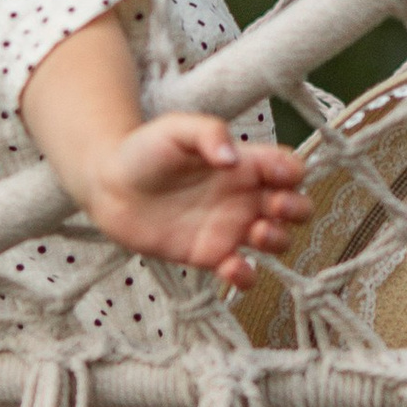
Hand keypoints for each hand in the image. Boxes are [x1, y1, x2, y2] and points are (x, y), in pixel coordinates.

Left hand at [76, 110, 309, 288]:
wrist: (109, 186)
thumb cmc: (144, 150)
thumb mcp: (176, 129)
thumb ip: (208, 133)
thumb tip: (232, 158)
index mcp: (244, 163)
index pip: (289, 168)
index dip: (294, 173)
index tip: (278, 177)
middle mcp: (244, 196)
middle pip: (296, 207)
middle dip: (298, 210)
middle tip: (274, 208)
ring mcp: (230, 228)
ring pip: (278, 241)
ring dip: (279, 241)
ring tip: (255, 233)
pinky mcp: (210, 256)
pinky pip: (243, 273)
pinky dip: (247, 276)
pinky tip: (230, 265)